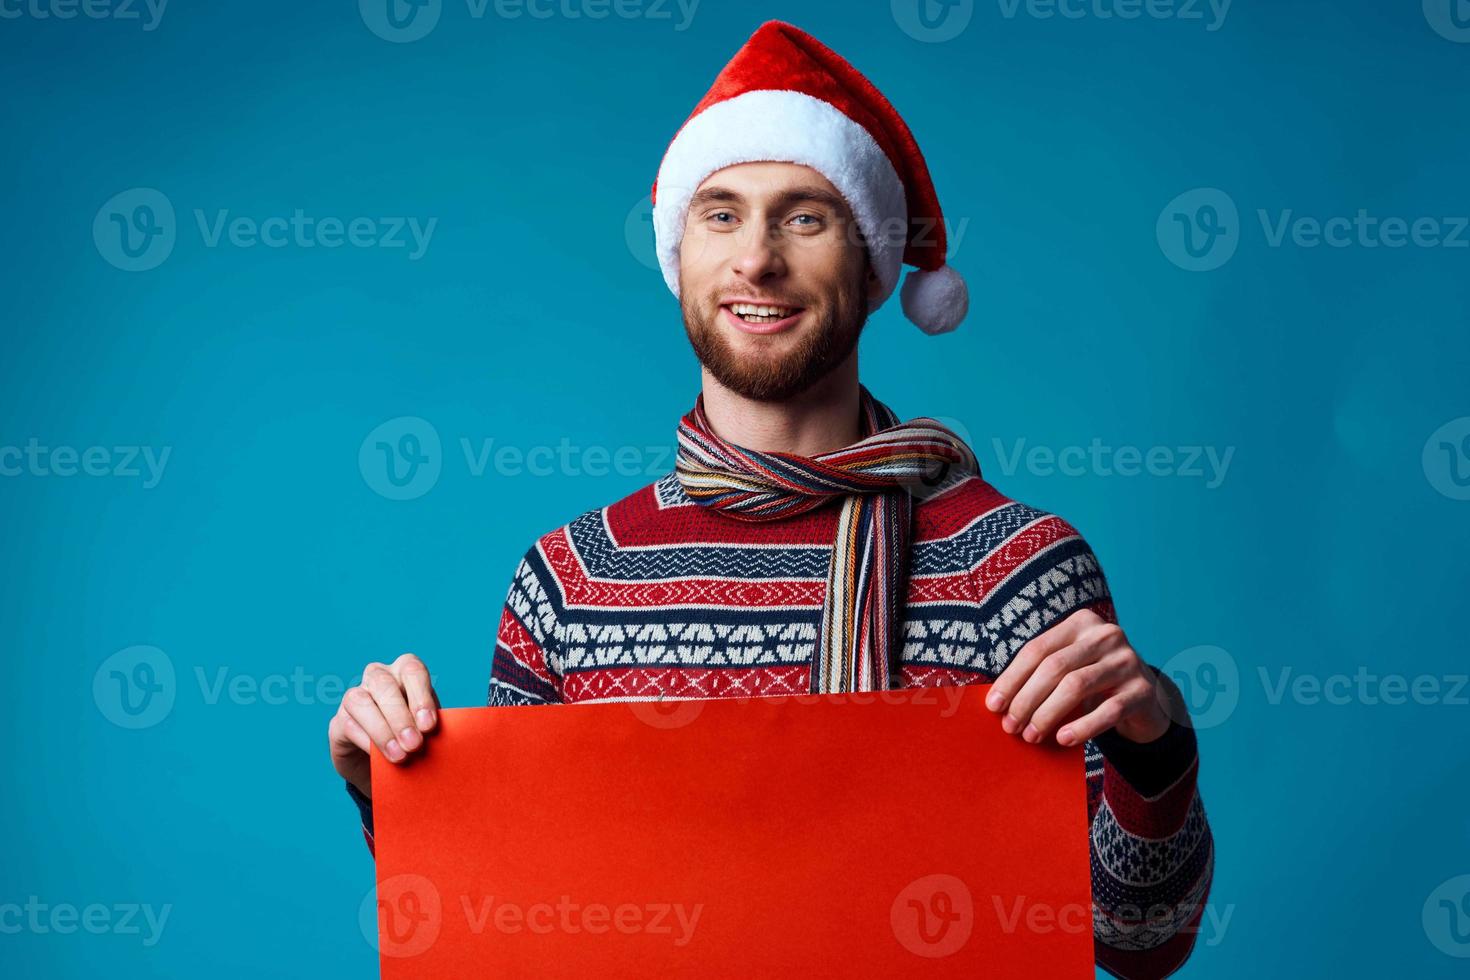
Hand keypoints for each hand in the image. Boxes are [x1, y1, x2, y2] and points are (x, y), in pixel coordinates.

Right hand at [328, 653, 438, 797]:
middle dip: (401, 717)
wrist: (387, 764)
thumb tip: (440, 737)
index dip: (421, 697)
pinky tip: (378, 757)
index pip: (413, 670)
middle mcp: (378, 677)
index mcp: (405, 671)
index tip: (429, 726)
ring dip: (382, 730)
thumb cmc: (415, 736)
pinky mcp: (338, 720)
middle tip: (415, 745)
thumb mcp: (428, 728)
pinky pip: (349, 725)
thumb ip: (432, 726)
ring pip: (361, 701)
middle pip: (384, 684)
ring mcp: (355, 696)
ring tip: (399, 755)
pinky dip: (366, 742)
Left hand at [985, 608, 1168, 746]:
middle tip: (1011, 727)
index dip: (1012, 679)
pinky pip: (1108, 710)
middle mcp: (1105, 635)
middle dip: (1026, 699)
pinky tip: (1063, 738)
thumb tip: (997, 702)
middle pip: (1055, 667)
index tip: (993, 706)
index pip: (1037, 649)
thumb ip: (1039, 676)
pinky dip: (1082, 726)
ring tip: (1031, 735)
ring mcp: (1127, 660)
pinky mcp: (1143, 689)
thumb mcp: (1067, 668)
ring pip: (1077, 686)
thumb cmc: (1092, 682)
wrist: (1142, 697)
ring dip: (1047, 714)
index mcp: (1081, 623)